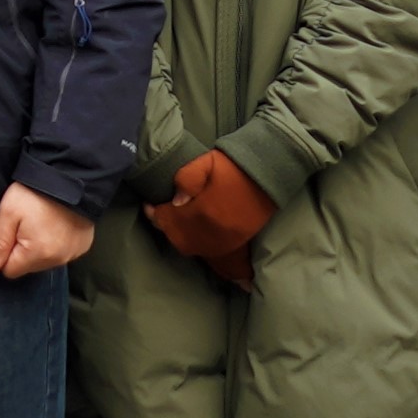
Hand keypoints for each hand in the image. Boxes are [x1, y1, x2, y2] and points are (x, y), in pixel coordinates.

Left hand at [0, 184, 95, 277]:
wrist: (69, 176)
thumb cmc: (36, 193)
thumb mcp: (8, 212)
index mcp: (38, 254)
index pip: (11, 270)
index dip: (5, 253)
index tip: (10, 233)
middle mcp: (58, 259)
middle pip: (29, 267)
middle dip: (23, 250)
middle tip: (25, 224)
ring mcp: (73, 254)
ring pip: (45, 261)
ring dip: (40, 248)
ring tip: (41, 223)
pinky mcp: (82, 246)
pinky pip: (62, 253)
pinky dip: (56, 243)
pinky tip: (55, 225)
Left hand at [144, 150, 270, 290]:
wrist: (268, 175)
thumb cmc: (234, 166)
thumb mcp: (206, 162)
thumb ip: (186, 178)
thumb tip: (176, 200)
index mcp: (203, 211)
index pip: (168, 218)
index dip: (155, 212)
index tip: (150, 204)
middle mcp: (212, 231)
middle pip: (177, 237)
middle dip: (165, 226)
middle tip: (161, 214)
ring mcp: (225, 240)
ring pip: (192, 248)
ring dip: (178, 238)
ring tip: (174, 225)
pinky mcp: (236, 242)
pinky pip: (212, 254)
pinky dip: (198, 249)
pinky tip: (193, 240)